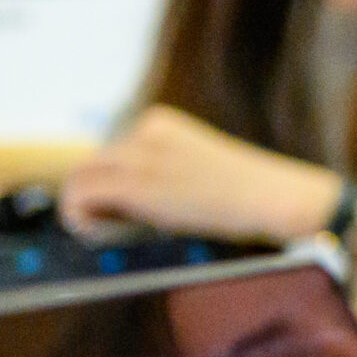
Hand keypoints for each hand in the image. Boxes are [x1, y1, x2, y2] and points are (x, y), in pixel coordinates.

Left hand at [60, 106, 340, 244]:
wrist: (276, 197)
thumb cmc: (246, 192)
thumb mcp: (196, 167)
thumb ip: (161, 169)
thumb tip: (120, 198)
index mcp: (160, 123)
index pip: (108, 152)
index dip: (109, 184)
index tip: (125, 211)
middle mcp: (145, 130)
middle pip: (90, 165)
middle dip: (95, 197)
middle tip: (117, 226)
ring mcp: (140, 155)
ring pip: (79, 179)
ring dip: (85, 209)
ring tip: (111, 232)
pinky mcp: (136, 183)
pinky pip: (80, 195)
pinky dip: (80, 217)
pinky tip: (102, 233)